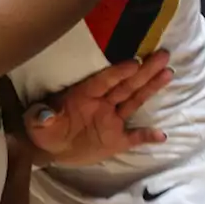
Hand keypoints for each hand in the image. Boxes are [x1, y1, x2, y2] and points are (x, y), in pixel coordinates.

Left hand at [25, 51, 172, 166]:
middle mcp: (101, 103)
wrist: (48, 149)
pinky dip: (147, 136)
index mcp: (83, 95)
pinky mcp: (116, 139)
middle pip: (126, 84)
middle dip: (144, 70)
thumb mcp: (36, 123)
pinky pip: (135, 137)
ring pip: (134, 100)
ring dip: (151, 88)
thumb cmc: (42, 128)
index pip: (104, 81)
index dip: (118, 72)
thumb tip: (45, 115)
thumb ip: (41, 117)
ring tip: (168, 72)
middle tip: (163, 54)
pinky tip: (161, 135)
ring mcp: (111, 120)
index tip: (134, 61)